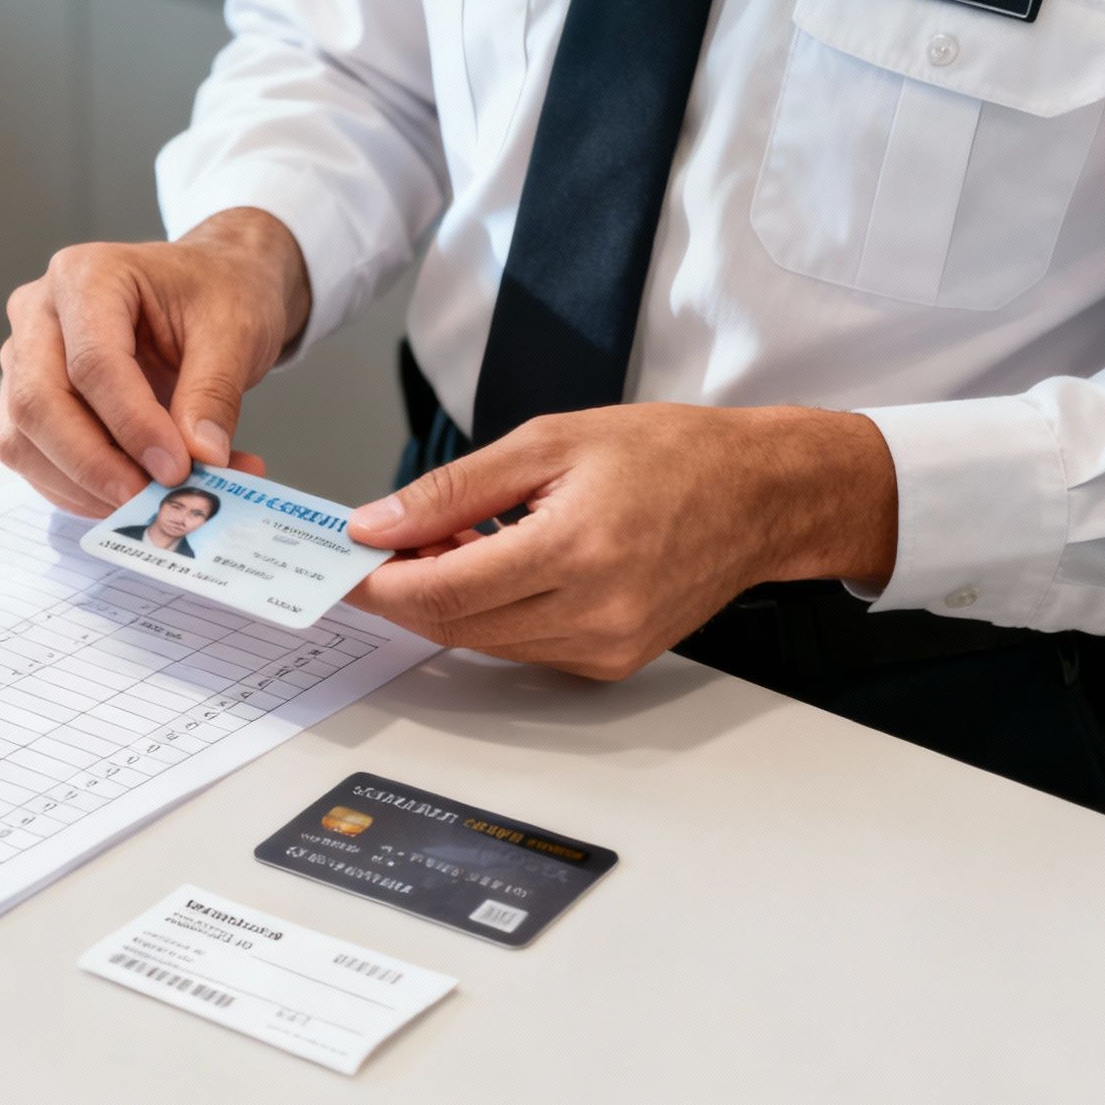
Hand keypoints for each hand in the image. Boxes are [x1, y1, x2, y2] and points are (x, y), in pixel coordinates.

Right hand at [0, 209, 311, 515]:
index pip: (92, 362)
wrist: (209, 286)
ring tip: (150, 502)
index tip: (176, 468)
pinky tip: (131, 497)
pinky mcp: (30, 401)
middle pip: (39, 404)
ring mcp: (25, 359)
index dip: (132, 425)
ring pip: (24, 440)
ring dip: (83, 487)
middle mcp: (39, 313)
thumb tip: (200, 459)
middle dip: (95, 465)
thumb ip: (214, 394)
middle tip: (150, 500)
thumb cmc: (216, 292)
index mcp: (86, 276)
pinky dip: (80, 491)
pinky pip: (35, 460)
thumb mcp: (234, 330)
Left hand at [344, 404, 897, 679]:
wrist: (760, 495)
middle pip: (456, 625)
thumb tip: (377, 523)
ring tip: (447, 545)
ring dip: (446, 603)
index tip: (344, 565)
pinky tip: (495, 569)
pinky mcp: (613, 663)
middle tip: (381, 549)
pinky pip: (523, 649)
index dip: (382, 583)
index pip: (444, 590)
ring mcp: (606, 646)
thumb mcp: (550, 442)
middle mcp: (593, 612)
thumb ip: (454, 489)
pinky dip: (491, 615)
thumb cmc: (670, 455)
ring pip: (484, 643)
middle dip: (404, 591)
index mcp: (575, 549)